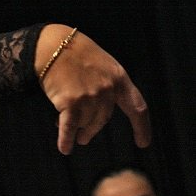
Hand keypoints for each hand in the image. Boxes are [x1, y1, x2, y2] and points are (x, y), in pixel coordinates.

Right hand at [37, 24, 150, 154]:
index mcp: (119, 78)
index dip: (141, 127)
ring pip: (84, 122)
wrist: (52, 46)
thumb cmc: (73, 53)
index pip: (137, 107)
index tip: (143, 143)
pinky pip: (69, 127)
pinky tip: (65, 148)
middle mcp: (108, 89)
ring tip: (64, 129)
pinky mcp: (71, 102)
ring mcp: (90, 96)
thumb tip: (93, 115)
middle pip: (102, 119)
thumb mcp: (99, 65)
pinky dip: (66, 139)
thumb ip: (104, 86)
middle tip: (84, 139)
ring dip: (76, 129)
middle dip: (92, 131)